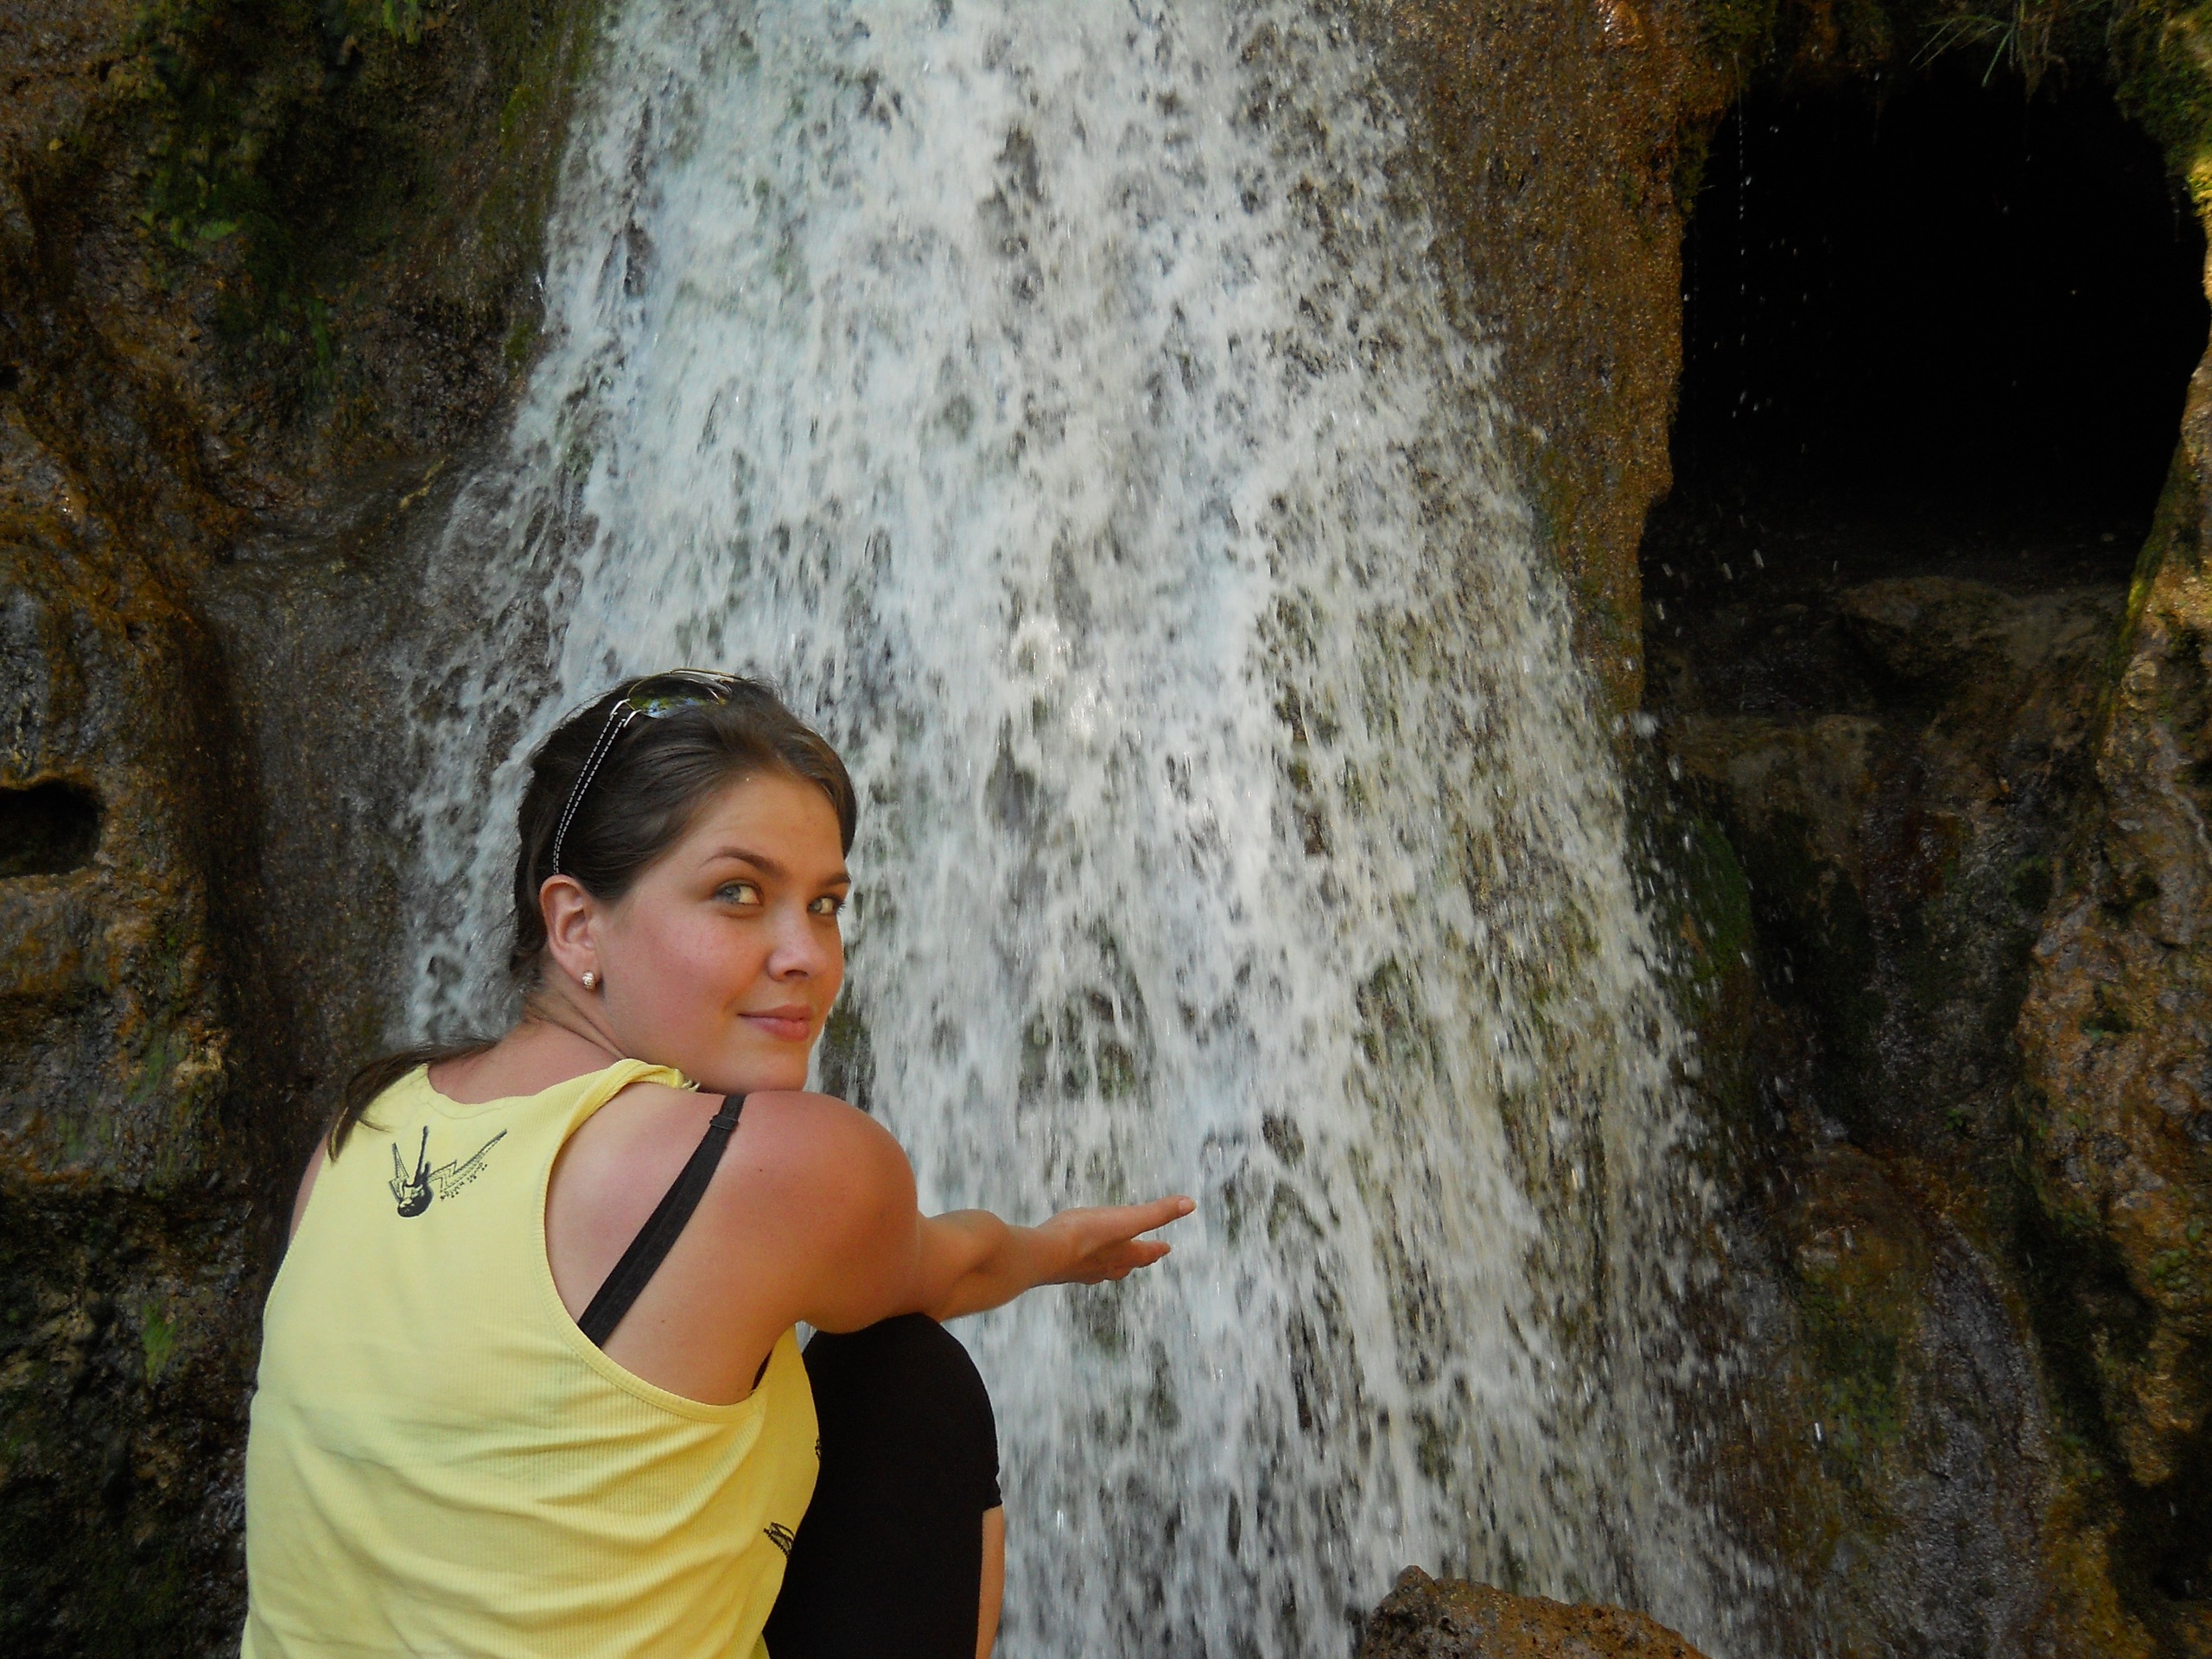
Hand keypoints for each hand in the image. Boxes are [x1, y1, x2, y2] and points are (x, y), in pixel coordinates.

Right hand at [1037, 1195, 1194, 1285]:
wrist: (1043, 1254)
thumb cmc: (1085, 1236)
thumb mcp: (1126, 1219)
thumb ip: (1157, 1212)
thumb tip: (1190, 1204)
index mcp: (1123, 1255)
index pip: (1146, 1253)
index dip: (1157, 1249)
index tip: (1166, 1248)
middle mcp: (1105, 1267)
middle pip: (1126, 1266)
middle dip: (1136, 1259)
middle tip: (1144, 1257)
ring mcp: (1082, 1271)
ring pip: (1103, 1269)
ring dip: (1111, 1265)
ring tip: (1112, 1262)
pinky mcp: (1061, 1269)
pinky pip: (1078, 1267)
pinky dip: (1085, 1264)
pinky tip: (1076, 1261)